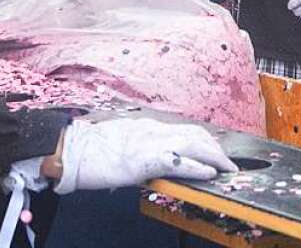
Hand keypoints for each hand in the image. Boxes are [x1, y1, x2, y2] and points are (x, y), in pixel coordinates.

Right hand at [54, 117, 235, 194]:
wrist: (72, 150)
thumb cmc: (89, 149)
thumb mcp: (118, 140)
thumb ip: (137, 144)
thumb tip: (148, 155)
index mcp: (144, 126)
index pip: (183, 128)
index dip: (204, 139)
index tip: (214, 149)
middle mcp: (151, 131)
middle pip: (194, 134)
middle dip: (215, 148)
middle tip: (228, 162)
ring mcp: (149, 144)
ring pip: (193, 144)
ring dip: (215, 156)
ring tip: (227, 168)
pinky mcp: (146, 160)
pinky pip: (179, 162)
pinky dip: (199, 167)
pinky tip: (210, 174)